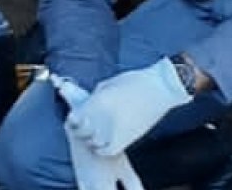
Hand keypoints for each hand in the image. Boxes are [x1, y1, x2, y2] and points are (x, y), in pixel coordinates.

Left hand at [52, 75, 145, 189]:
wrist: (159, 89)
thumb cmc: (135, 81)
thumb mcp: (108, 84)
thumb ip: (95, 96)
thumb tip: (88, 105)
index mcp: (97, 102)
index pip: (75, 118)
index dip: (73, 119)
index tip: (74, 117)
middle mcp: (103, 118)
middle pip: (82, 131)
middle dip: (80, 129)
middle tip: (82, 125)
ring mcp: (115, 130)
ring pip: (93, 143)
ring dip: (91, 139)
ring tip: (94, 133)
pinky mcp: (127, 138)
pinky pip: (107, 150)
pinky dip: (102, 149)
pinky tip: (102, 144)